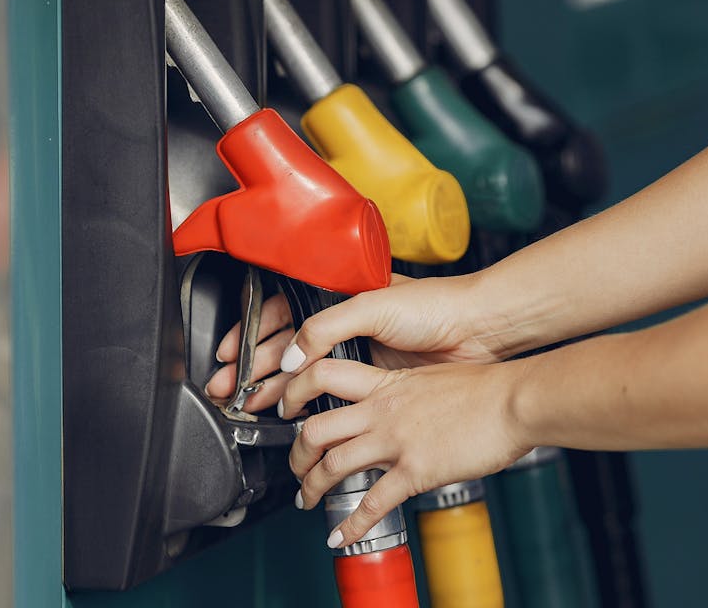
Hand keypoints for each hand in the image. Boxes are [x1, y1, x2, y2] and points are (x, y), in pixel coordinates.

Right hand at [208, 273, 504, 411]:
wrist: (478, 331)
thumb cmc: (435, 306)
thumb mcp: (373, 305)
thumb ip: (326, 328)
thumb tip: (293, 358)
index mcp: (339, 296)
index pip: (283, 312)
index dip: (253, 333)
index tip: (231, 353)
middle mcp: (345, 324)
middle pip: (287, 346)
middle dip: (253, 366)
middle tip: (229, 387)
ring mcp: (359, 353)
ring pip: (304, 372)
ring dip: (274, 387)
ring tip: (250, 404)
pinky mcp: (374, 380)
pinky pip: (330, 392)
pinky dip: (307, 402)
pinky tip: (291, 412)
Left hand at [282, 360, 529, 547]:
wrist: (513, 401)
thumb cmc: (486, 388)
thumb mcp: (434, 378)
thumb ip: (407, 392)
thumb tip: (400, 406)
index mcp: (386, 384)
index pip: (323, 375)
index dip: (296, 391)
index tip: (289, 408)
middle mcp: (382, 409)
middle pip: (315, 428)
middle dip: (296, 453)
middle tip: (296, 467)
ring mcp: (395, 440)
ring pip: (332, 464)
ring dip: (311, 488)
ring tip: (306, 501)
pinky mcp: (414, 470)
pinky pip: (371, 503)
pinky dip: (350, 526)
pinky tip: (340, 537)